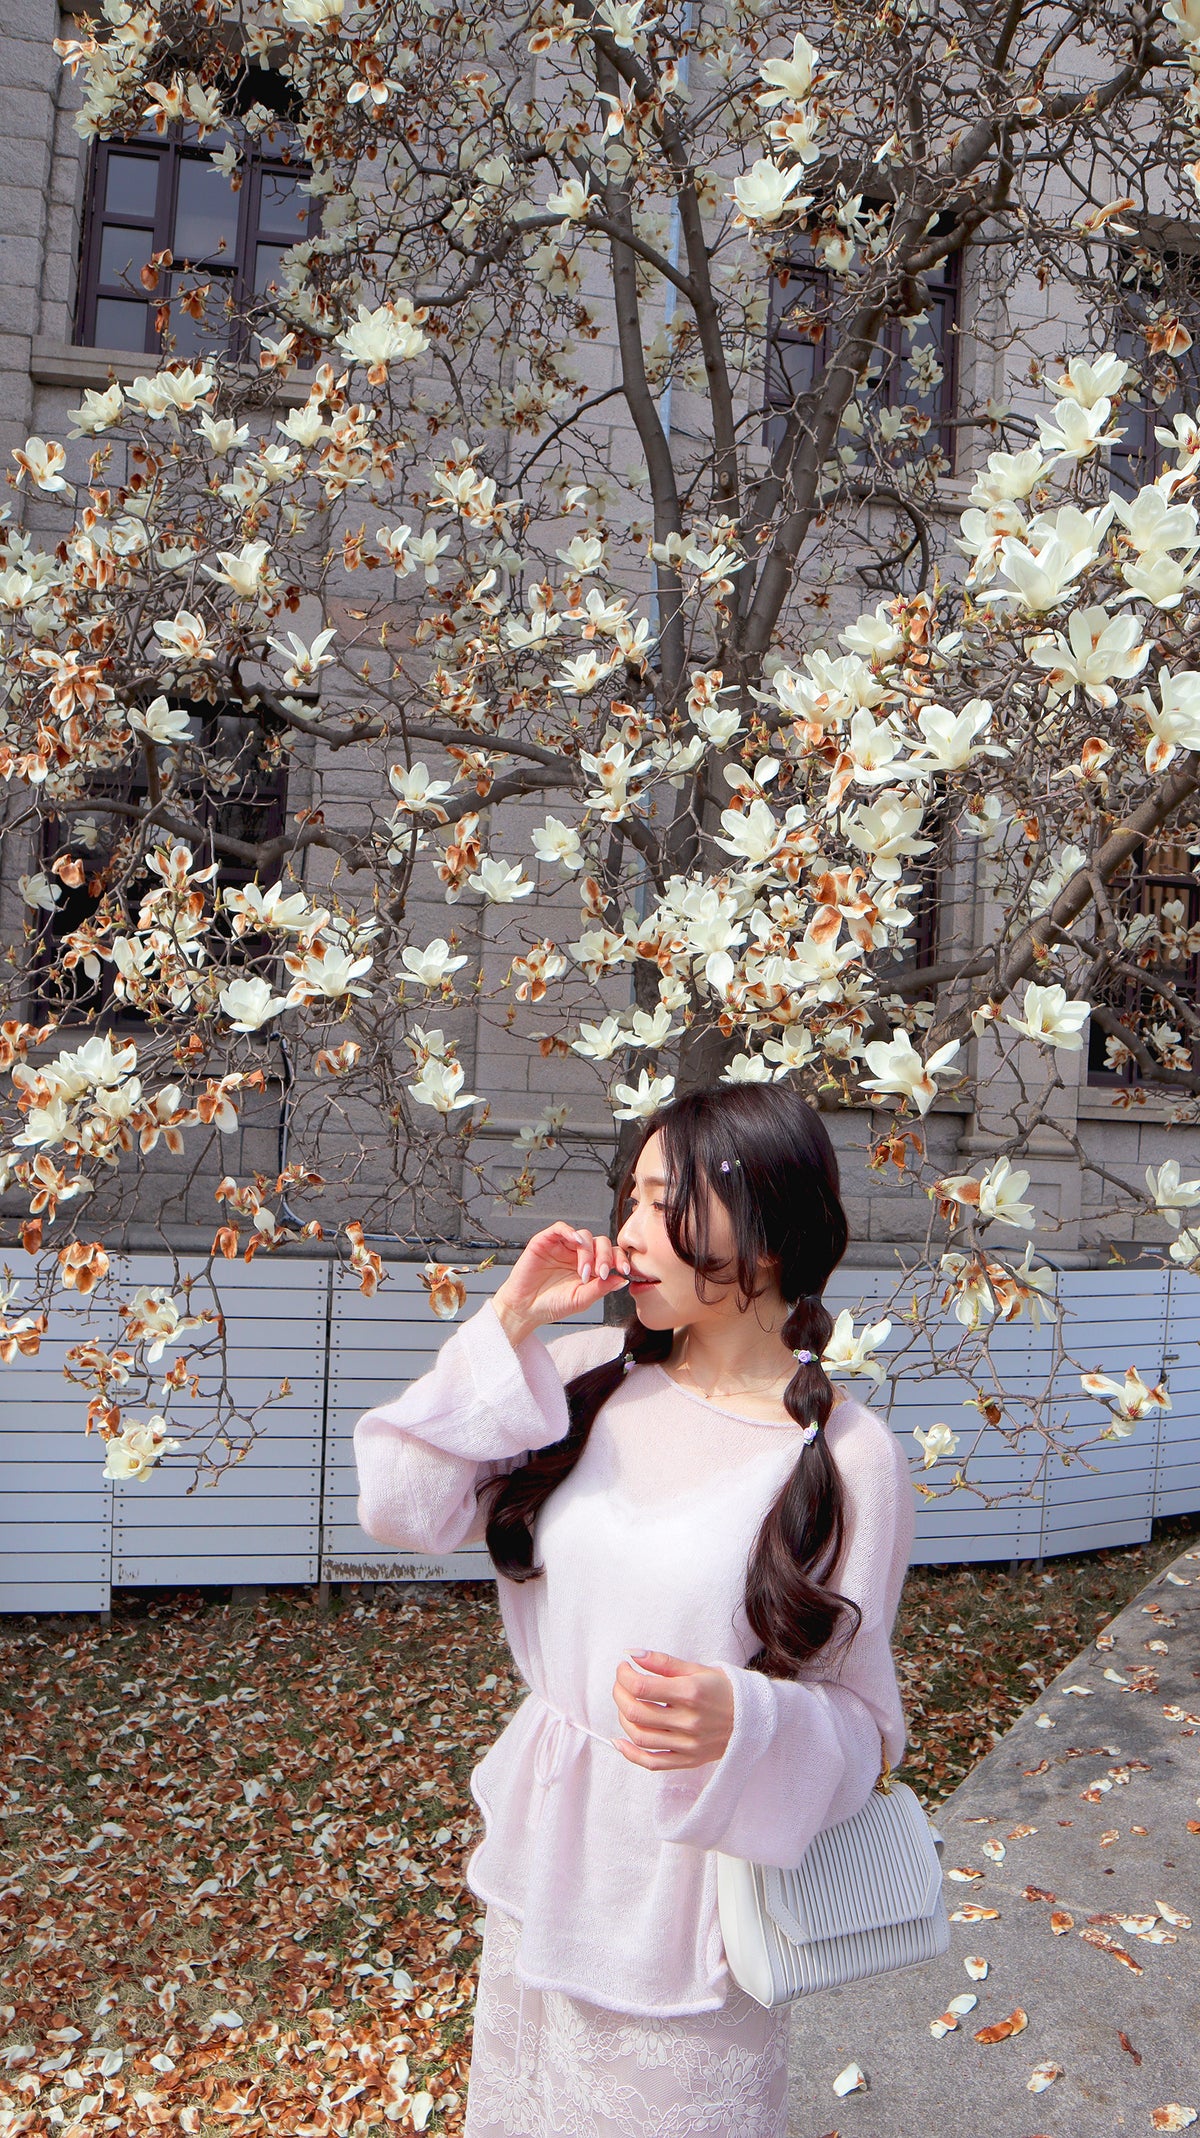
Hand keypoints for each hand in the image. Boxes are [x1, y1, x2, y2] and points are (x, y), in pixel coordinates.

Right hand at [492, 1221, 630, 1345]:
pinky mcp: (545, 1241)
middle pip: (600, 1242)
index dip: (620, 1259)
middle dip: (605, 1257)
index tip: (625, 1271)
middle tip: (601, 1274)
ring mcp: (562, 1246)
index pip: (611, 1254)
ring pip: (583, 1235)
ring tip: (584, 1272)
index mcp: (590, 1266)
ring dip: (588, 1251)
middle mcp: (578, 1254)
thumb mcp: (581, 1299)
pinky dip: (569, 1231)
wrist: (525, 1309)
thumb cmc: (552, 1305)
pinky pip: (560, 1228)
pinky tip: (575, 1241)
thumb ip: (601, 1288)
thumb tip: (623, 1279)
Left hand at [611, 1651, 734, 1770]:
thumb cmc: (722, 1689)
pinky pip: (652, 1762)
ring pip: (640, 1737)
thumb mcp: (696, 1669)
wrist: (752, 1717)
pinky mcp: (688, 1760)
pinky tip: (619, 1741)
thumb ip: (662, 1662)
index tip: (624, 1667)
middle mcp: (689, 1721)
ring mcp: (688, 1744)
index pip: (642, 1687)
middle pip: (636, 1712)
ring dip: (623, 1719)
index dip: (624, 1675)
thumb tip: (631, 1654)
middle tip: (621, 1683)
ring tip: (626, 1704)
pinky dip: (630, 1754)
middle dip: (619, 1694)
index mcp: (690, 1693)